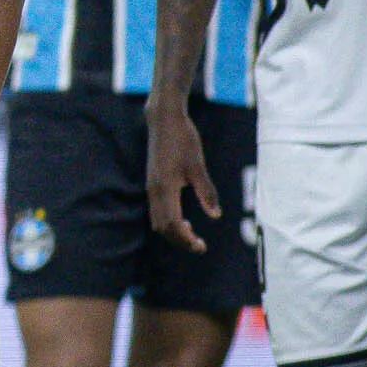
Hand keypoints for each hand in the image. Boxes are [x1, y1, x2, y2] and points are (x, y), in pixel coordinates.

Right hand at [146, 100, 219, 252]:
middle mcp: (154, 191)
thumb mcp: (198, 166)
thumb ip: (206, 192)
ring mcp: (151, 187)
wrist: (164, 120)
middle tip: (199, 246)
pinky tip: (183, 218)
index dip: (186, 239)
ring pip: (157, 220)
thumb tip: (215, 215)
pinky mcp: (153, 183)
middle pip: (162, 227)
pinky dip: (169, 220)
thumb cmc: (183, 139)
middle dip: (180, 240)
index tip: (201, 246)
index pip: (173, 224)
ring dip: (173, 231)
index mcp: (165, 188)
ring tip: (192, 233)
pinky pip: (157, 210)